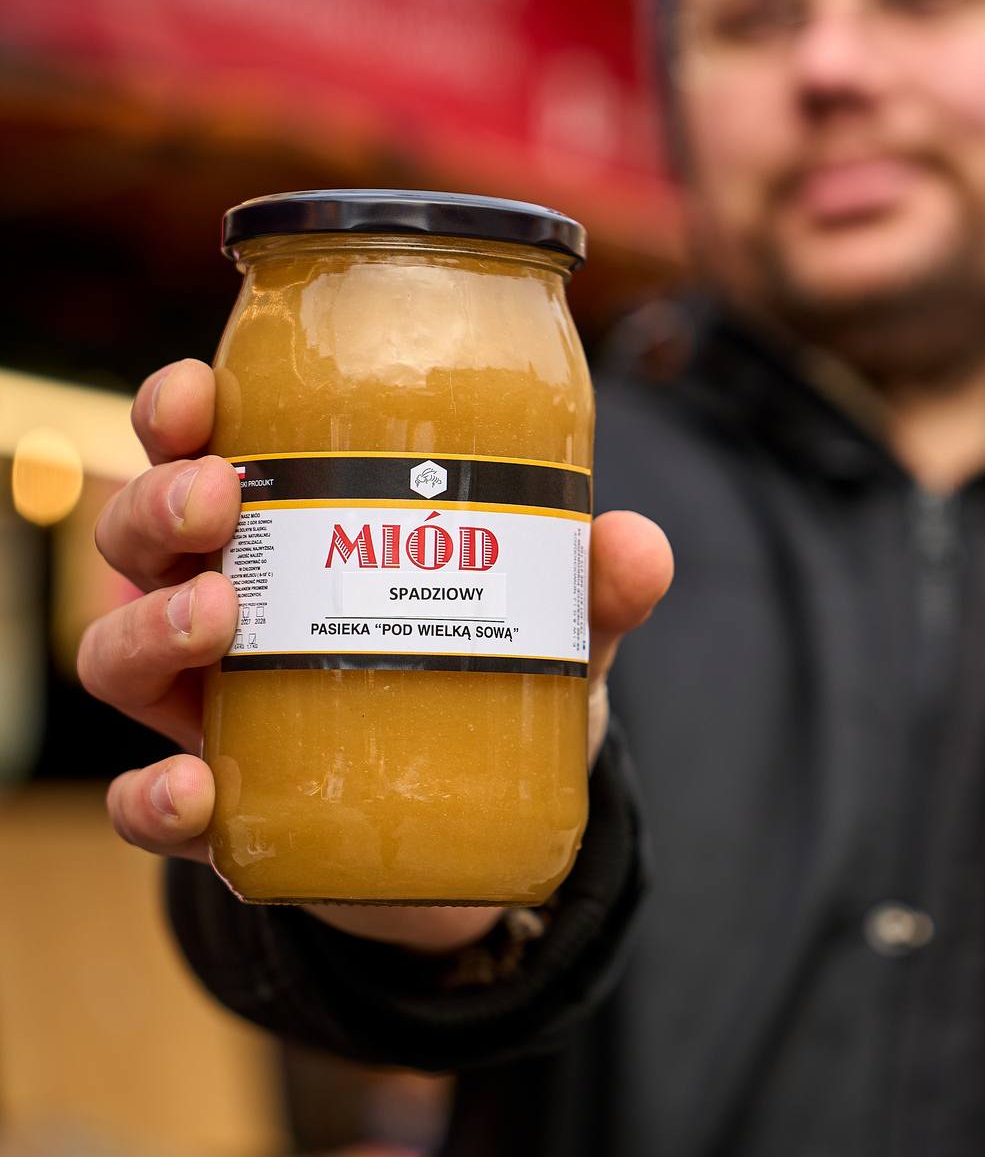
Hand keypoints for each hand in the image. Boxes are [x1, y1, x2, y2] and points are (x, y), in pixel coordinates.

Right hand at [78, 359, 672, 952]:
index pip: (199, 446)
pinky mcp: (220, 809)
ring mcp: (206, 708)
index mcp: (285, 528)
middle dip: (159, 502)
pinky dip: (153, 799)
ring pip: (115, 651)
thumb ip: (595, 586)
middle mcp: (221, 607)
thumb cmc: (490, 676)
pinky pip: (148, 807)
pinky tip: (191, 789)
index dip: (176, 411)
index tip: (199, 395)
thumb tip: (635, 543)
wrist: (482, 823)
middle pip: (139, 534)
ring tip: (217, 614)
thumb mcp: (553, 623)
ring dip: (149, 625)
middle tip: (219, 495)